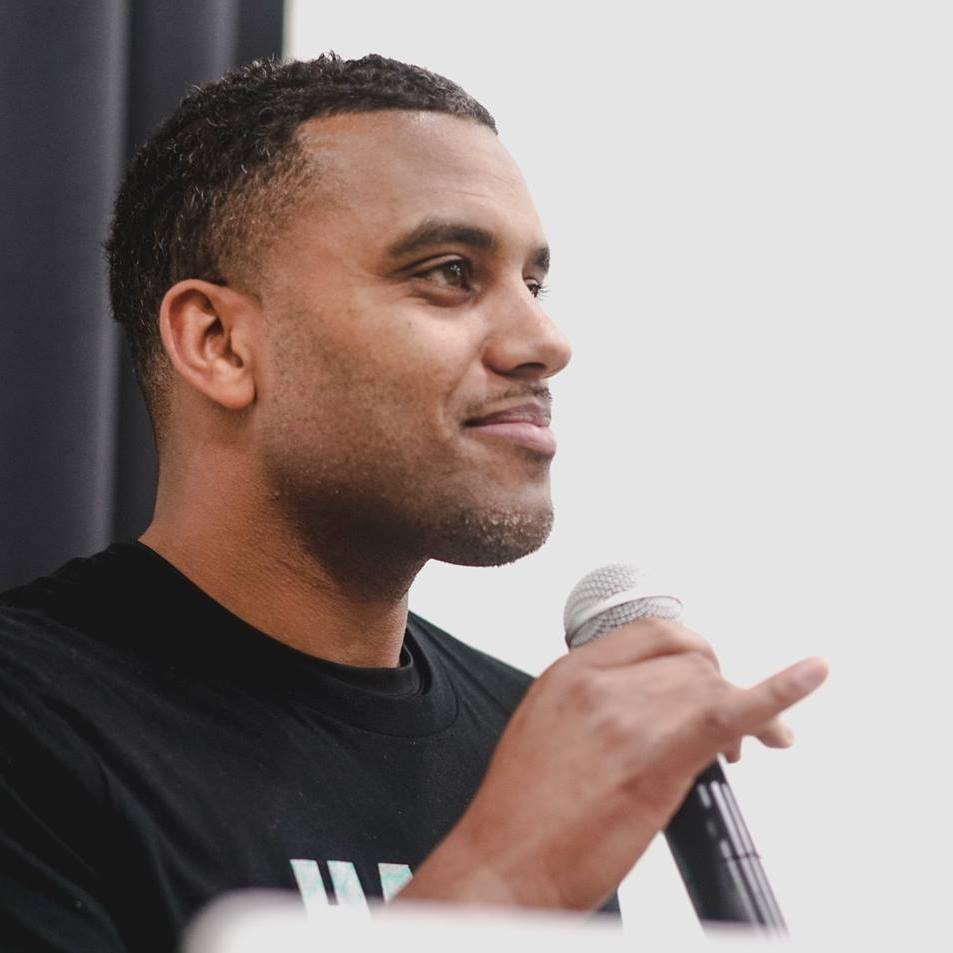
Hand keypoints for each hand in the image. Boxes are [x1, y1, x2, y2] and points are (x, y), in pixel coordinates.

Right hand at [398, 618, 826, 910]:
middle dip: (719, 686)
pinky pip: (732, 709)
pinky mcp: (658, 757)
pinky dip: (780, 690)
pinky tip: (810, 674)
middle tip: (731, 732)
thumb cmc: (520, 812)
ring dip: (740, 711)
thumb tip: (645, 707)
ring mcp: (629, 717)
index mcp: (570, 673)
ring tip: (745, 747)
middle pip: (690, 658)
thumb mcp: (546, 731)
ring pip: (711, 684)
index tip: (707, 671)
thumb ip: (596, 705)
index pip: (654, 632)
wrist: (503, 865)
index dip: (692, 650)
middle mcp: (600, 684)